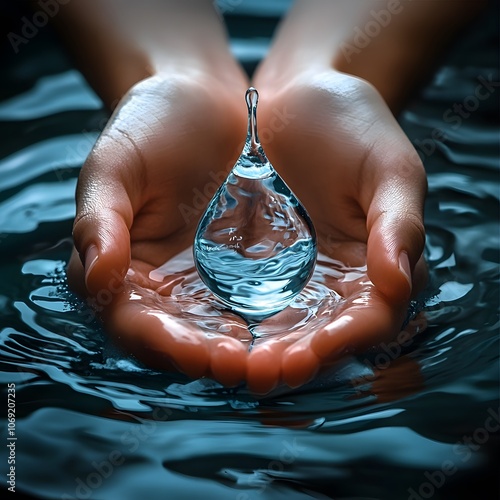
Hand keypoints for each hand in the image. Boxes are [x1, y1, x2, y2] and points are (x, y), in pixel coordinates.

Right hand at [67, 73, 257, 385]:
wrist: (201, 101)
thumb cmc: (149, 126)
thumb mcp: (114, 166)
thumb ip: (100, 220)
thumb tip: (96, 278)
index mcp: (119, 269)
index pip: (133, 323)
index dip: (164, 344)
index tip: (203, 353)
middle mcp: (160, 285)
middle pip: (180, 339)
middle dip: (211, 359)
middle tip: (249, 369)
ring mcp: (202, 278)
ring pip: (219, 329)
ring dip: (247, 351)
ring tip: (279, 361)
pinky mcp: (240, 266)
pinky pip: (255, 301)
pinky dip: (272, 320)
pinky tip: (297, 328)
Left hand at [240, 69, 427, 391]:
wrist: (297, 99)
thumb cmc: (353, 125)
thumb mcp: (388, 166)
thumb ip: (399, 223)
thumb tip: (398, 283)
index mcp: (377, 267)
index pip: (368, 320)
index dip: (342, 343)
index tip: (307, 354)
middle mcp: (334, 283)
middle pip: (317, 337)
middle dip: (289, 359)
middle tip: (256, 373)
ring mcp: (290, 276)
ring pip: (274, 327)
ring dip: (251, 350)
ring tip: (223, 363)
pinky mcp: (250, 264)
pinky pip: (236, 299)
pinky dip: (221, 318)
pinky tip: (199, 330)